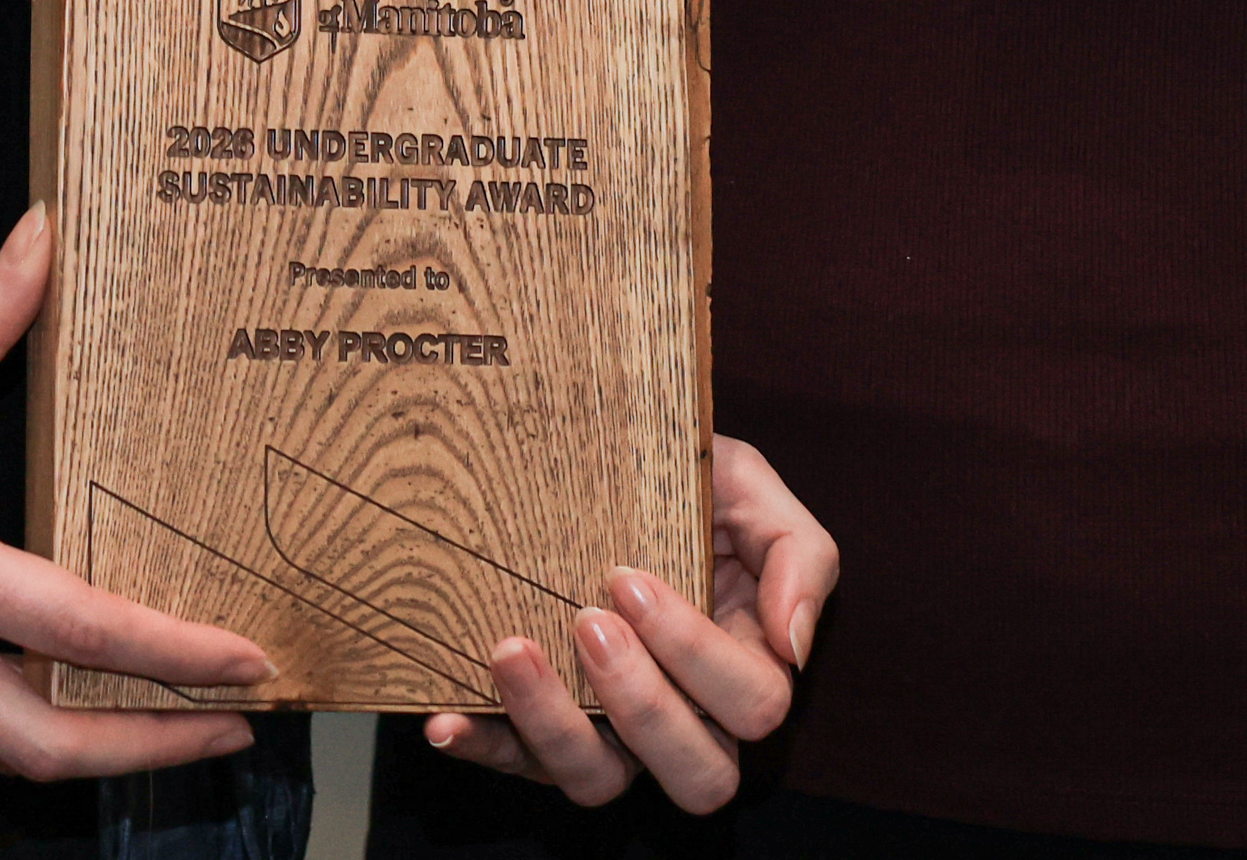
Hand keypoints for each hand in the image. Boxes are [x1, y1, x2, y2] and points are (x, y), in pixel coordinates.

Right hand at [0, 211, 275, 779]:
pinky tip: (33, 683)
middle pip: (48, 747)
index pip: (77, 633)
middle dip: (152, 751)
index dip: (175, 657)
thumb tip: (42, 243)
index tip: (247, 663)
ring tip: (156, 716)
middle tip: (231, 725)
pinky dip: (1, 719)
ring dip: (82, 743)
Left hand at [420, 433, 834, 813]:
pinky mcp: (540, 730)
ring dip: (554, 726)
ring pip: (601, 783)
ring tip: (510, 650)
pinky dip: (482, 747)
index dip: (696, 652)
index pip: (753, 703)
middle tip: (588, 620)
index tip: (627, 575)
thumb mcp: (748, 487)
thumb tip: (795, 646)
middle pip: (698, 775)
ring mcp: (610, 733)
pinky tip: (446, 719)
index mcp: (746, 668)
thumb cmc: (685, 482)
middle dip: (642, 706)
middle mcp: (685, 718)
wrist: (599, 463)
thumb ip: (800, 556)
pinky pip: (515, 765)